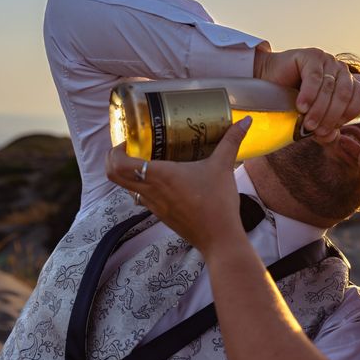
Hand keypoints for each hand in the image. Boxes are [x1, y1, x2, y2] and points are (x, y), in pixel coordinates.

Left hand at [105, 118, 251, 251]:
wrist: (220, 238)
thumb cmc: (218, 202)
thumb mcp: (223, 167)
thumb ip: (231, 141)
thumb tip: (245, 121)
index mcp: (159, 176)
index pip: (118, 165)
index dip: (114, 151)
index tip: (129, 139)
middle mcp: (150, 191)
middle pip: (114, 176)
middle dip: (116, 160)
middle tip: (133, 146)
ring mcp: (153, 206)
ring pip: (128, 188)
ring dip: (131, 174)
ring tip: (149, 160)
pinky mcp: (161, 215)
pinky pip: (142, 198)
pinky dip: (144, 186)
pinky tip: (164, 180)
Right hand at [254, 47, 359, 141]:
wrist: (268, 80)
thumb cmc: (292, 99)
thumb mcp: (311, 118)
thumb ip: (324, 129)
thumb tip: (331, 137)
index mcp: (347, 83)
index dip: (348, 115)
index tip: (330, 128)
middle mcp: (340, 70)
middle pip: (345, 95)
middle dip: (331, 117)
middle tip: (317, 131)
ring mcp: (327, 60)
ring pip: (329, 88)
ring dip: (318, 110)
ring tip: (307, 123)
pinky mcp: (311, 56)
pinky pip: (315, 78)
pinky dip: (309, 95)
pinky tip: (301, 107)